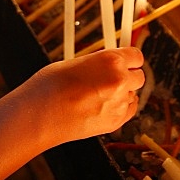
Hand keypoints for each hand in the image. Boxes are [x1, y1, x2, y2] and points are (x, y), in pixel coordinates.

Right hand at [30, 46, 144, 148]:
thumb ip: (98, 63)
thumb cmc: (50, 86)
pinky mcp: (116, 123)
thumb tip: (108, 65)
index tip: (125, 61)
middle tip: (111, 78)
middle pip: (139, 76)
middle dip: (128, 76)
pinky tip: (102, 106)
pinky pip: (128, 111)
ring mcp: (119, 103)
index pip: (136, 56)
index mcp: (110, 60)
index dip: (129, 59)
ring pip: (133, 95)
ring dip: (123, 93)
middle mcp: (119, 80)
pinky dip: (120, 108)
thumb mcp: (75, 63)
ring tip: (98, 95)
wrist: (40, 116)